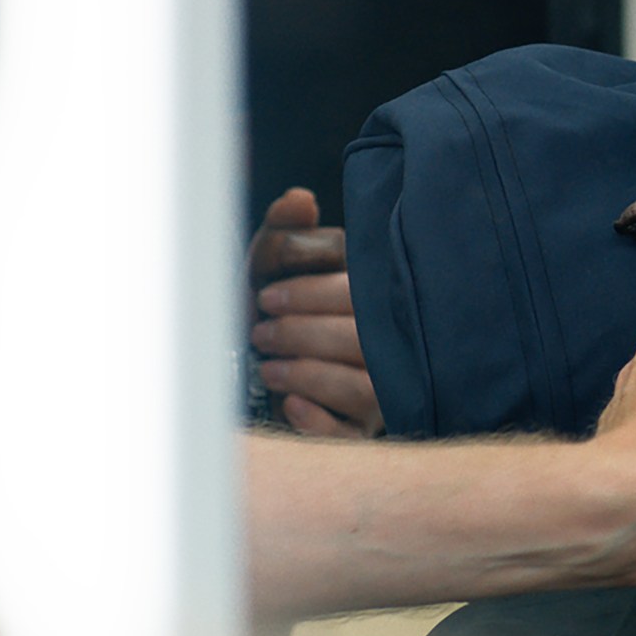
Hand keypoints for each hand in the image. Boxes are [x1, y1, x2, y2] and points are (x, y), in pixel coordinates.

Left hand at [247, 187, 382, 437]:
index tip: (267, 296)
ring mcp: (379, 393)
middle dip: (305, 333)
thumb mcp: (272, 268)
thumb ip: (284, 232)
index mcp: (374, 300)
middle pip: (364, 340)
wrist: (247, 377)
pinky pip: (351, 435)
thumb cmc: (272, 313)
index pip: (360, 294)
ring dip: (310, 374)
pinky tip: (290, 405)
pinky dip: (319, 421)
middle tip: (260, 331)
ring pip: (363, 388)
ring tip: (268, 366)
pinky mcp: (359, 434)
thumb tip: (298, 201)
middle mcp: (388, 346)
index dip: (314, 293)